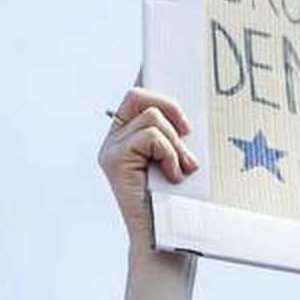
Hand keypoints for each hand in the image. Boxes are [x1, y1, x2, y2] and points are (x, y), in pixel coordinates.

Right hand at [98, 86, 198, 245]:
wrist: (167, 243)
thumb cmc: (182, 204)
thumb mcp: (183, 160)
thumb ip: (178, 135)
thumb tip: (189, 110)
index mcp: (130, 136)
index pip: (137, 95)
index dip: (148, 74)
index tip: (155, 56)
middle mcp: (114, 139)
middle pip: (138, 94)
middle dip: (171, 107)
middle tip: (188, 134)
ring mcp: (110, 149)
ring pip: (151, 116)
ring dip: (177, 143)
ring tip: (183, 169)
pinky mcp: (113, 160)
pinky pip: (151, 136)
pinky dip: (170, 154)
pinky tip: (174, 176)